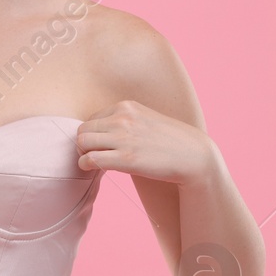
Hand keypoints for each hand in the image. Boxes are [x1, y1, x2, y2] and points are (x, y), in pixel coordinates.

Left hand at [73, 100, 217, 184]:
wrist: (192, 155)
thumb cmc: (168, 141)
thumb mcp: (145, 120)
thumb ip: (124, 121)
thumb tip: (101, 133)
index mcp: (126, 106)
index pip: (92, 118)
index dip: (93, 134)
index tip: (100, 145)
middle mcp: (122, 118)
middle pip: (83, 129)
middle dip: (85, 143)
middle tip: (92, 155)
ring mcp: (123, 137)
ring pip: (82, 142)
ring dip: (83, 154)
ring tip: (92, 162)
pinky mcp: (125, 158)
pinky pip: (90, 159)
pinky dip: (85, 165)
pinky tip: (92, 169)